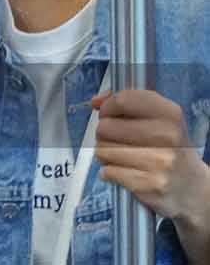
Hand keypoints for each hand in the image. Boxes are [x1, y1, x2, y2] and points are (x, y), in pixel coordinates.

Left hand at [94, 89, 209, 230]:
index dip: (108, 107)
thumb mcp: (157, 117)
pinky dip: (110, 172)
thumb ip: (124, 102)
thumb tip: (95, 102)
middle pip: (105, 127)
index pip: (122, 100)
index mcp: (170, 114)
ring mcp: (160, 162)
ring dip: (106, 154)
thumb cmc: (166, 146)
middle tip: (118, 140)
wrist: (190, 185)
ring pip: (103, 150)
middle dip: (104, 134)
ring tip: (123, 157)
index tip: (110, 114)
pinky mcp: (150, 185)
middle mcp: (168, 136)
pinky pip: (108, 171)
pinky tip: (126, 172)